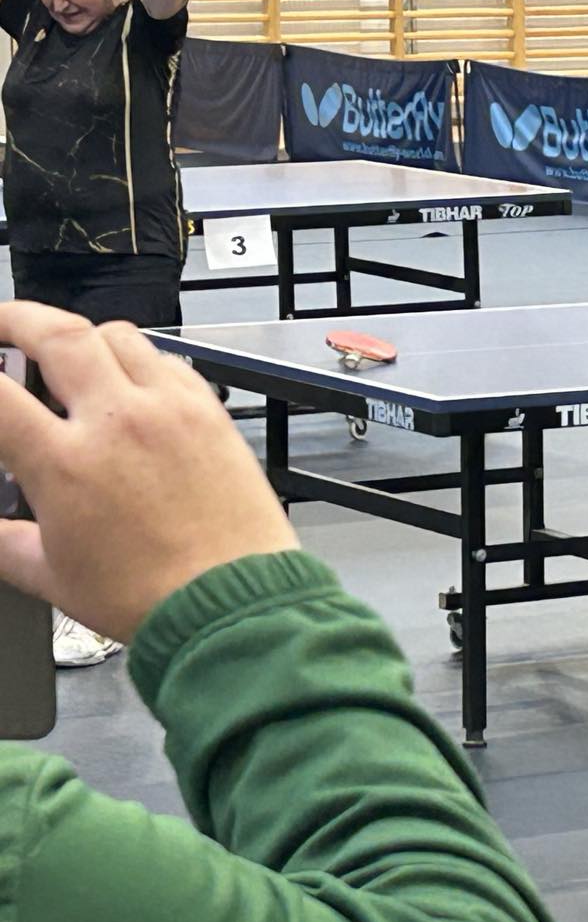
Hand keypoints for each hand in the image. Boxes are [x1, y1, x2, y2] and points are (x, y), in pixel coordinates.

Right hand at [0, 303, 296, 641]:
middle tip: (2, 324)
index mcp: (66, 462)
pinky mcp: (212, 413)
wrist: (232, 602)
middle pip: (58, 332)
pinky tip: (131, 381)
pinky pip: (169, 362)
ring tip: (67, 352)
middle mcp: (119, 421)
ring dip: (84, 335)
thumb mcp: (50, 575)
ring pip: (120, 336)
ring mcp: (171, 410)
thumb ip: (4, 541)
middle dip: (18, 318)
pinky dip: (141, 359)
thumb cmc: (147, 595)